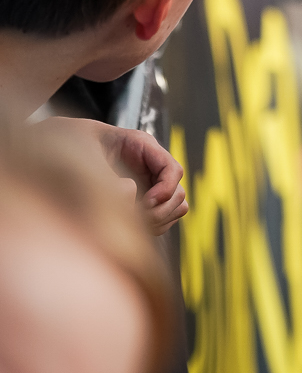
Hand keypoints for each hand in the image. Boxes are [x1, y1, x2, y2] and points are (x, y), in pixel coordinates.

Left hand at [36, 117, 188, 233]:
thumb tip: (129, 195)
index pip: (173, 170)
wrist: (52, 145)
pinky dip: (150, 227)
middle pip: (177, 194)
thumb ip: (106, 177)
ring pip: (173, 209)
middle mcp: (150, 166)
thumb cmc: (68, 144)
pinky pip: (160, 219)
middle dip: (159, 210)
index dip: (164, 190)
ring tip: (128, 224)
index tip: (144, 204)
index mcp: (142, 146)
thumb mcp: (84, 156)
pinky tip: (126, 226)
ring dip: (157, 221)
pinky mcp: (140, 201)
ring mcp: (147, 184)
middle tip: (133, 220)